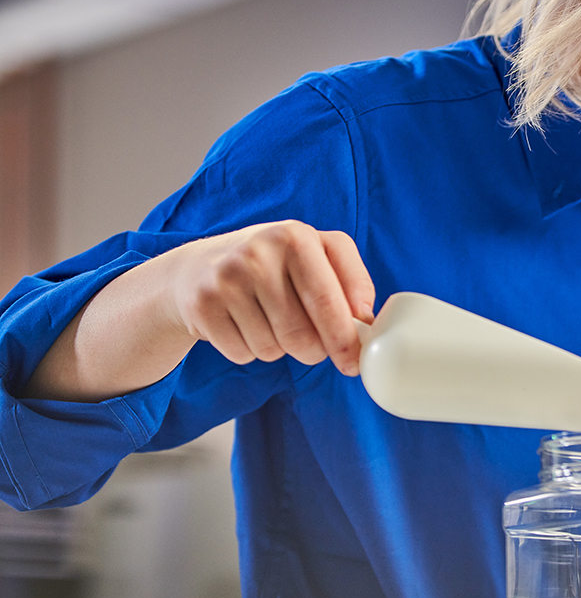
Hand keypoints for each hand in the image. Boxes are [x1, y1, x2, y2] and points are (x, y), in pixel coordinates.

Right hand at [163, 221, 375, 375]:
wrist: (197, 267)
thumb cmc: (272, 265)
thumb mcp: (315, 254)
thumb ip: (349, 282)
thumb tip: (366, 324)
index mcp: (296, 236)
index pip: (328, 301)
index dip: (345, 338)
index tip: (354, 361)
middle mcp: (258, 252)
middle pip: (301, 334)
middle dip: (315, 351)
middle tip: (313, 347)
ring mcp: (226, 278)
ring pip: (272, 349)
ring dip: (280, 349)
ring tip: (269, 322)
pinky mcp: (202, 306)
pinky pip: (243, 354)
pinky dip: (250, 352)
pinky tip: (243, 326)